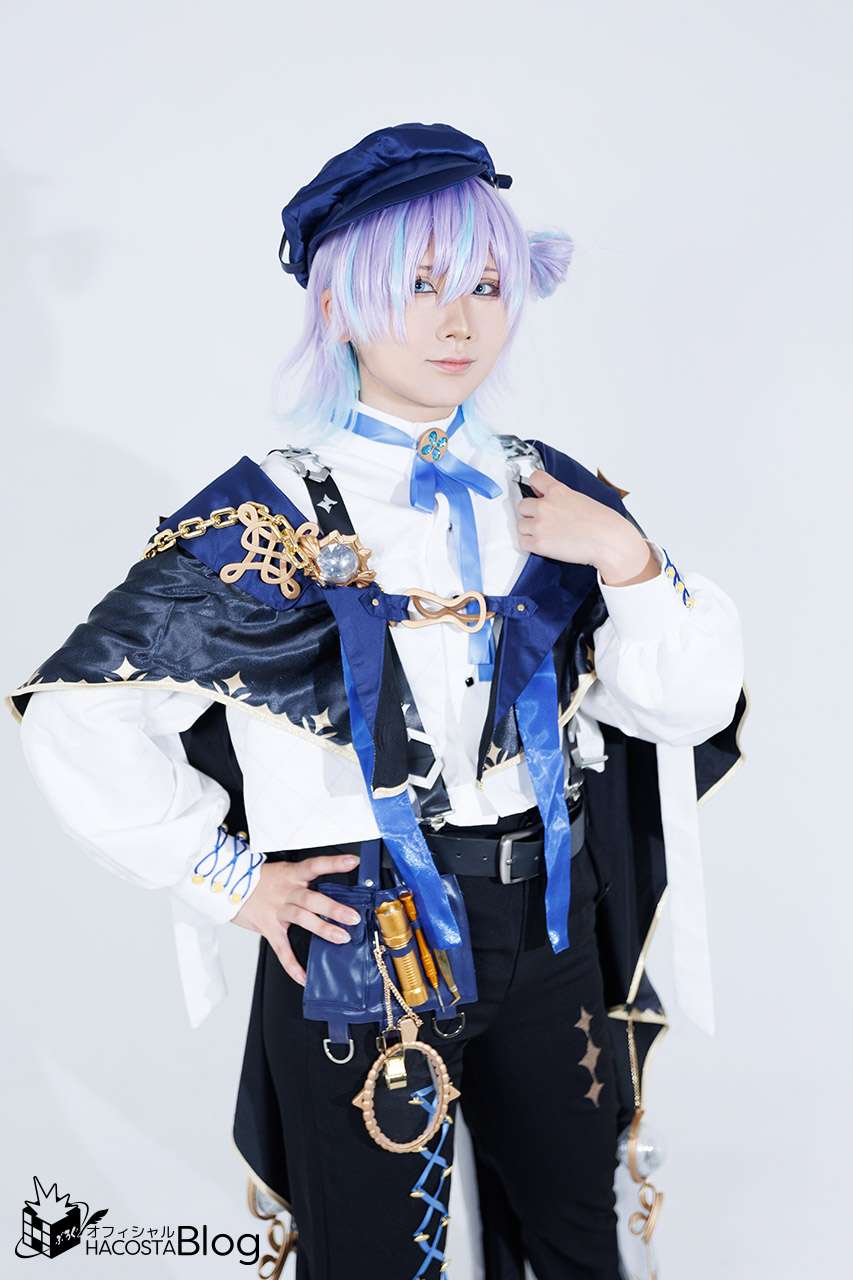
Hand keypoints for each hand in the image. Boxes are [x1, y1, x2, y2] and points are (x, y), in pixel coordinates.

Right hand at [232, 853, 361, 984]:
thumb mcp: (284, 872)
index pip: (315, 865)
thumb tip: (333, 891)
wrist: (228, 885)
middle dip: (333, 908)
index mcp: (292, 874)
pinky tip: (303, 975)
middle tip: (352, 917)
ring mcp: (277, 910)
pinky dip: (292, 964)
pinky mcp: (268, 928)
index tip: (352, 862)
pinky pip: (281, 948)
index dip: (334, 863)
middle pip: (311, 898)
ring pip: (301, 917)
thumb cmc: (261, 881)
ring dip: (322, 928)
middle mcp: (286, 891)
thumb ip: (305, 880)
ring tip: (340, 938)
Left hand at [517, 470, 656, 585]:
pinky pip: (523, 543)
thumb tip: (550, 499)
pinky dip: (531, 545)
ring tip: (547, 534)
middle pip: (522, 506)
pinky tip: (545, 544)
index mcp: (557, 491)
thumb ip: (562, 497)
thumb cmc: (602, 523)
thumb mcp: (581, 498)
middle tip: (544, 521)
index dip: (535, 487)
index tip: (536, 492)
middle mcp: (545, 506)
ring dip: (530, 530)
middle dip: (531, 513)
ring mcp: (540, 525)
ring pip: (520, 525)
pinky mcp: (539, 544)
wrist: (608, 541)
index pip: (535, 478)